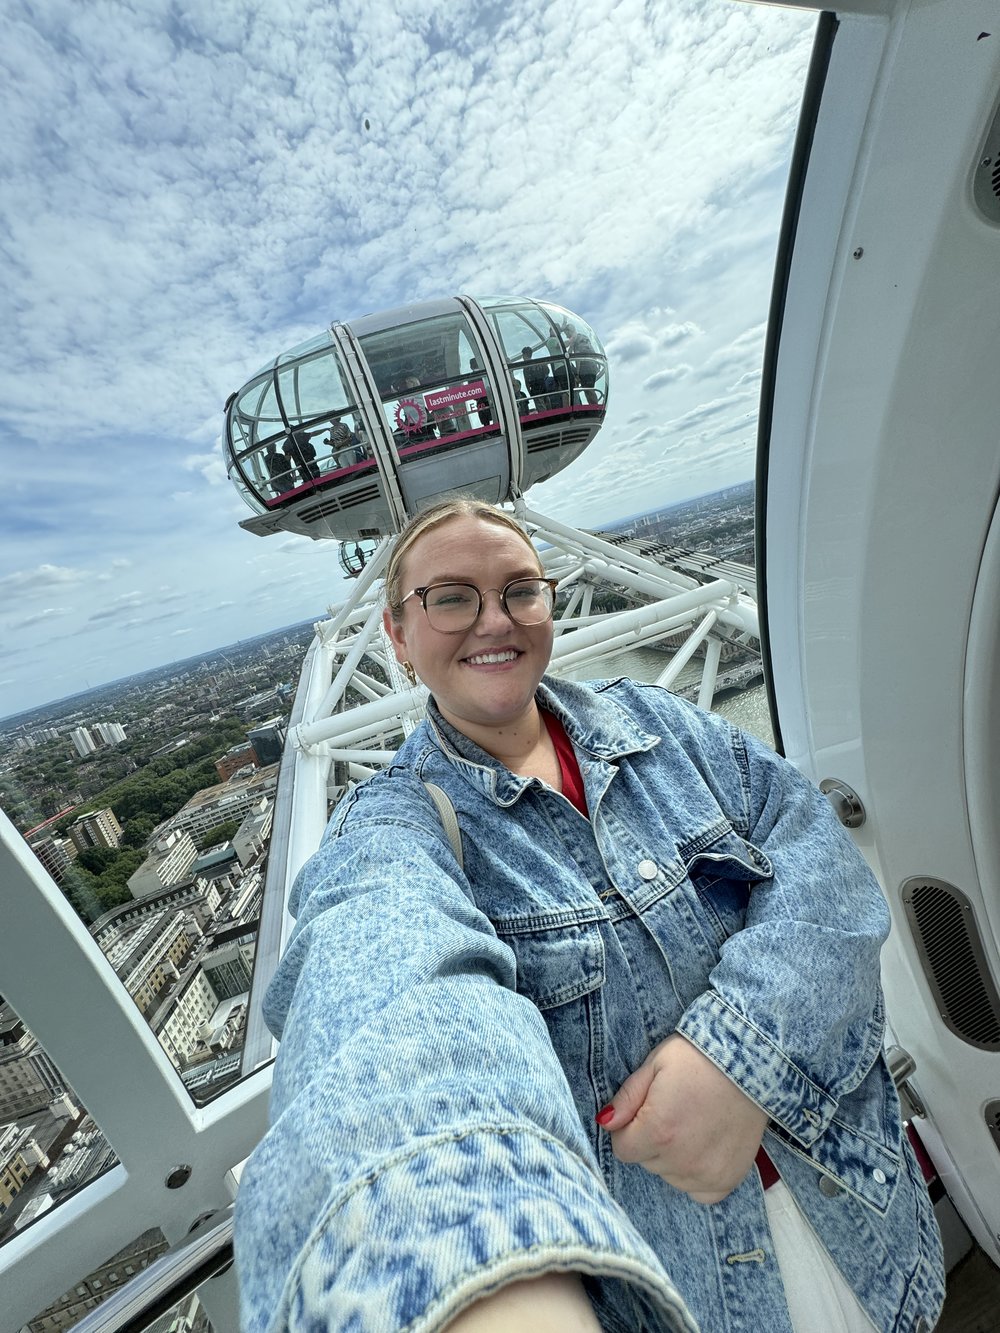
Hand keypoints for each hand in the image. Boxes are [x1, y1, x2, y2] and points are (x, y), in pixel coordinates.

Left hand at [598, 1034, 767, 1203]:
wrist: (751, 1062)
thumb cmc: (698, 1057)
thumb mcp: (655, 1065)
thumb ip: (627, 1098)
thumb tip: (604, 1123)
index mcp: (658, 1131)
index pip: (623, 1149)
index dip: (629, 1128)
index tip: (646, 1110)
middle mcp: (681, 1160)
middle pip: (647, 1162)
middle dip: (651, 1140)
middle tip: (674, 1111)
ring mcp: (706, 1174)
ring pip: (670, 1177)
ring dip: (673, 1157)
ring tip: (692, 1124)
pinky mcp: (727, 1180)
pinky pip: (698, 1191)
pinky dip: (696, 1174)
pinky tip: (704, 1147)